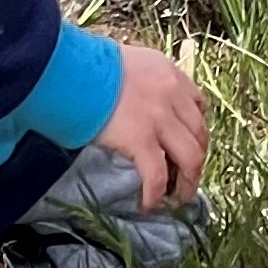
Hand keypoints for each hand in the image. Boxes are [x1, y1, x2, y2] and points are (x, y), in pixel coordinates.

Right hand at [95, 41, 209, 209]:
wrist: (68, 69)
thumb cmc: (86, 65)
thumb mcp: (126, 63)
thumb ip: (142, 82)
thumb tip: (139, 106)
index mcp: (167, 73)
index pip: (197, 105)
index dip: (195, 129)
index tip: (187, 143)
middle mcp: (170, 94)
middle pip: (199, 134)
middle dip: (196, 159)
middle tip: (185, 176)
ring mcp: (158, 117)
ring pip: (190, 158)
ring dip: (187, 182)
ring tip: (176, 197)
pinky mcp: (140, 139)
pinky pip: (157, 176)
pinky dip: (155, 194)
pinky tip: (146, 204)